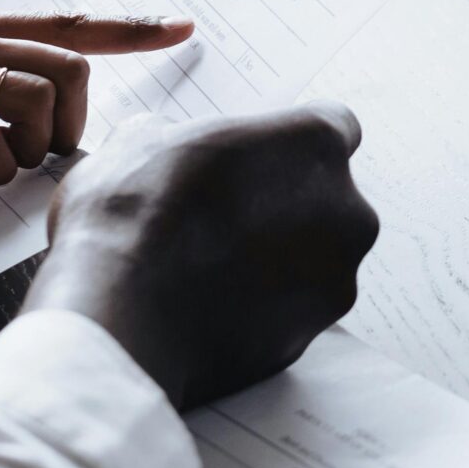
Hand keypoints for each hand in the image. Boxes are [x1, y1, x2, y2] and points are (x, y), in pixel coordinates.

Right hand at [26, 104, 380, 408]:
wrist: (119, 316)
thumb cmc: (134, 214)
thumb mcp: (139, 141)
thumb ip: (178, 135)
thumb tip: (161, 141)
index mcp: (318, 144)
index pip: (334, 128)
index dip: (291, 145)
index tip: (259, 159)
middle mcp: (348, 213)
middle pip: (329, 202)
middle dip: (287, 208)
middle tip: (226, 217)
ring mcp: (337, 282)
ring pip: (315, 264)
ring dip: (278, 263)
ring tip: (209, 269)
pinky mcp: (310, 339)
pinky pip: (292, 315)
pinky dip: (262, 311)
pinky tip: (210, 309)